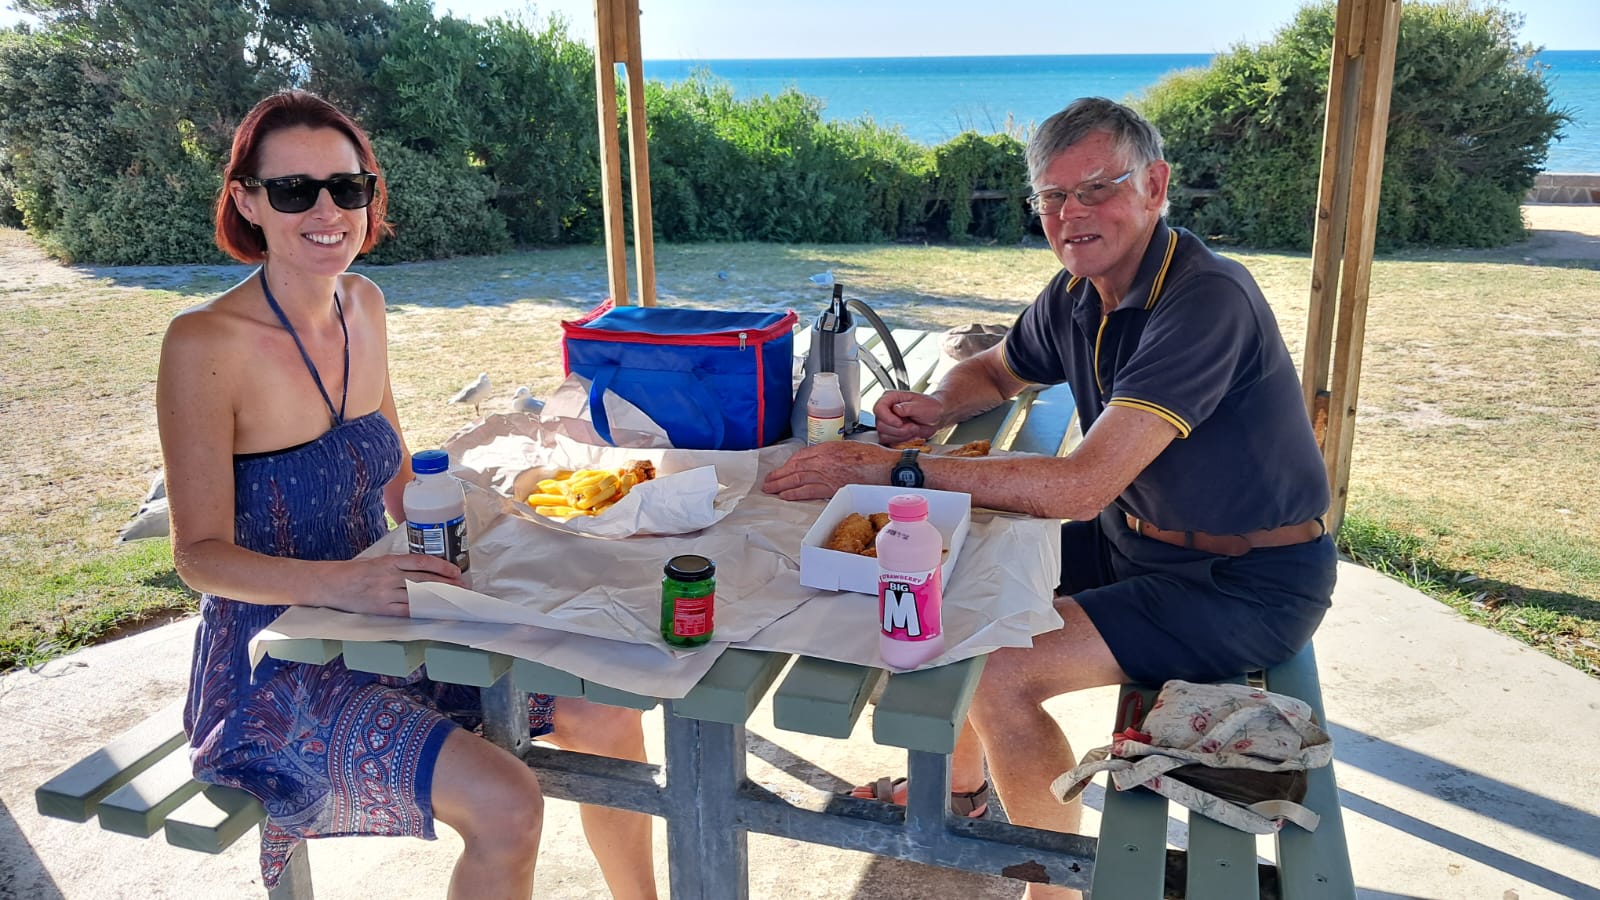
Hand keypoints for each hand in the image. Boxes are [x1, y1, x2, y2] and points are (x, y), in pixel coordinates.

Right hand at [322, 553, 465, 616]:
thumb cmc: (353, 571)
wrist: (328, 584)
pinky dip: (421, 611)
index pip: (421, 561)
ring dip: (438, 597)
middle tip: (462, 586)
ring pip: (418, 595)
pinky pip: (406, 610)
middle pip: (424, 579)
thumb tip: (423, 569)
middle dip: (446, 583)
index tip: (455, 570)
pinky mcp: (380, 608)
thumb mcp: (376, 561)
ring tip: (453, 599)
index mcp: (389, 561)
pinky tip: (434, 611)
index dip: (441, 566)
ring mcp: (384, 593)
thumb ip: (397, 565)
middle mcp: (388, 576)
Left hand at [763, 441, 897, 500]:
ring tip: (771, 489)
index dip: (789, 464)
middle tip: (768, 481)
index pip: (801, 455)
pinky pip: (808, 491)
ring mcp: (827, 474)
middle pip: (795, 468)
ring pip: (797, 479)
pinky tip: (786, 496)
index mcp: (828, 447)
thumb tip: (824, 460)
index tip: (783, 469)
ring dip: (781, 485)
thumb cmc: (874, 457)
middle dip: (779, 475)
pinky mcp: (832, 488)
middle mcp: (824, 460)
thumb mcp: (849, 447)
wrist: (886, 468)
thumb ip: (833, 452)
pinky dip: (795, 493)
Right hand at [873, 390, 943, 445]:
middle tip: (912, 426)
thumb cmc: (930, 407)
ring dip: (902, 436)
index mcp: (891, 398)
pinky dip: (902, 441)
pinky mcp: (891, 433)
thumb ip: (908, 407)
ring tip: (913, 429)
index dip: (888, 418)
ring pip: (884, 435)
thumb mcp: (922, 405)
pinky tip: (911, 435)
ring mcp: (887, 423)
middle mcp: (886, 410)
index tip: (900, 423)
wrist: (936, 418)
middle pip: (881, 425)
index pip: (879, 408)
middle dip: (899, 430)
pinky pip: (889, 442)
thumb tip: (896, 409)